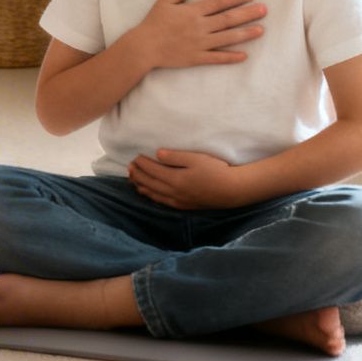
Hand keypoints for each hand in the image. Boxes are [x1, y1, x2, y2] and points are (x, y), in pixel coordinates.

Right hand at [125, 0, 262, 69]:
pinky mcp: (197, 58)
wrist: (144, 47)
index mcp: (192, 12)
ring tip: (261, 29)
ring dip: (245, 33)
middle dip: (248, 14)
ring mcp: (199, 43)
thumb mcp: (165, 2)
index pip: (218, 3)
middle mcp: (199, 27)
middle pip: (228, 19)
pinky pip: (217, 58)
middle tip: (264, 10)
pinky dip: (231, 57)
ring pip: (227, 38)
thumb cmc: (153, 23)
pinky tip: (244, 56)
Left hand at [128, 148, 250, 209]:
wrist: (232, 190)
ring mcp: (179, 201)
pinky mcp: (185, 206)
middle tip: (129, 167)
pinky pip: (162, 202)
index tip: (135, 157)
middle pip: (150, 183)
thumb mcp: (196, 158)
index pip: (152, 171)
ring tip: (133, 180)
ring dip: (142, 187)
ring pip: (154, 195)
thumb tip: (157, 154)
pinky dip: (152, 197)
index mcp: (175, 179)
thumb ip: (175, 156)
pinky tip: (149, 194)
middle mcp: (174, 192)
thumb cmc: (216, 170)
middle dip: (138, 175)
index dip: (142, 164)